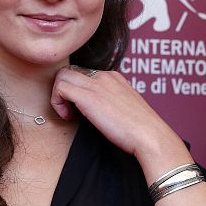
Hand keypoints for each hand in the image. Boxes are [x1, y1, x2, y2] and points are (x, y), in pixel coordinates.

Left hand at [50, 67, 191, 177]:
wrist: (148, 135)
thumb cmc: (139, 130)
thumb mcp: (125, 109)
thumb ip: (111, 104)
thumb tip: (99, 112)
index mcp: (114, 78)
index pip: (84, 74)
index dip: (78, 91)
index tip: (81, 111)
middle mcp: (105, 76)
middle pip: (71, 71)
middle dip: (65, 90)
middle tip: (71, 111)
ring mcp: (96, 84)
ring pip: (63, 75)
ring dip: (59, 95)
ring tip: (69, 114)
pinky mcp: (88, 96)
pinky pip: (60, 88)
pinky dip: (57, 102)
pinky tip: (68, 117)